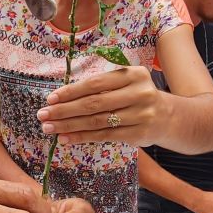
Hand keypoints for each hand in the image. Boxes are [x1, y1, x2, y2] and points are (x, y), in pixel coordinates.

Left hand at [36, 67, 167, 145]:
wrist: (170, 117)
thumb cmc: (138, 98)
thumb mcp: (127, 84)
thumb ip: (102, 87)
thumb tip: (62, 97)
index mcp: (133, 74)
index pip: (96, 83)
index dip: (71, 91)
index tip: (50, 98)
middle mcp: (139, 93)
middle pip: (94, 103)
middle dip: (64, 110)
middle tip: (43, 115)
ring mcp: (140, 114)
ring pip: (97, 121)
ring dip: (69, 125)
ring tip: (49, 128)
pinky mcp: (138, 134)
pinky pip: (104, 136)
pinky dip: (82, 137)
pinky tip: (65, 138)